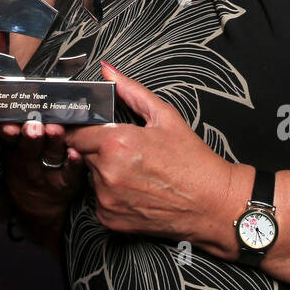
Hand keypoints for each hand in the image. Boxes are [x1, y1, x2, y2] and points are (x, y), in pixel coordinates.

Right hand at [0, 117, 80, 224]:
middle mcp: (29, 163)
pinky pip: (70, 172)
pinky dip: (73, 163)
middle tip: (33, 127)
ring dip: (53, 142)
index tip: (9, 128)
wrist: (39, 203)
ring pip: (50, 156)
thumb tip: (7, 115)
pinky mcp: (67, 181)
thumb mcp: (11, 155)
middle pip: (29, 148)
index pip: (8, 140)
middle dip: (31, 137)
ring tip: (54, 130)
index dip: (8, 133)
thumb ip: (10, 135)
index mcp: (13, 152)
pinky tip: (74, 154)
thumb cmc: (25, 167)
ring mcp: (48, 172)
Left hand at [65, 63, 238, 245]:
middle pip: (83, 153)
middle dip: (99, 149)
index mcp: (117, 142)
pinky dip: (111, 195)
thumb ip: (131, 90)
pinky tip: (136, 190)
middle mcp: (108, 172)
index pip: (77, 132)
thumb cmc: (193, 161)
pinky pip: (99, 200)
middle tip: (128, 152)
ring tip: (136, 172)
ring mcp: (107, 198)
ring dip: (105, 172)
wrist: (212, 204)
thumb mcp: (165, 116)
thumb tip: (108, 70)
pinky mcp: (109, 219)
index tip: (93, 130)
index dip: (84, 129)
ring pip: (91, 177)